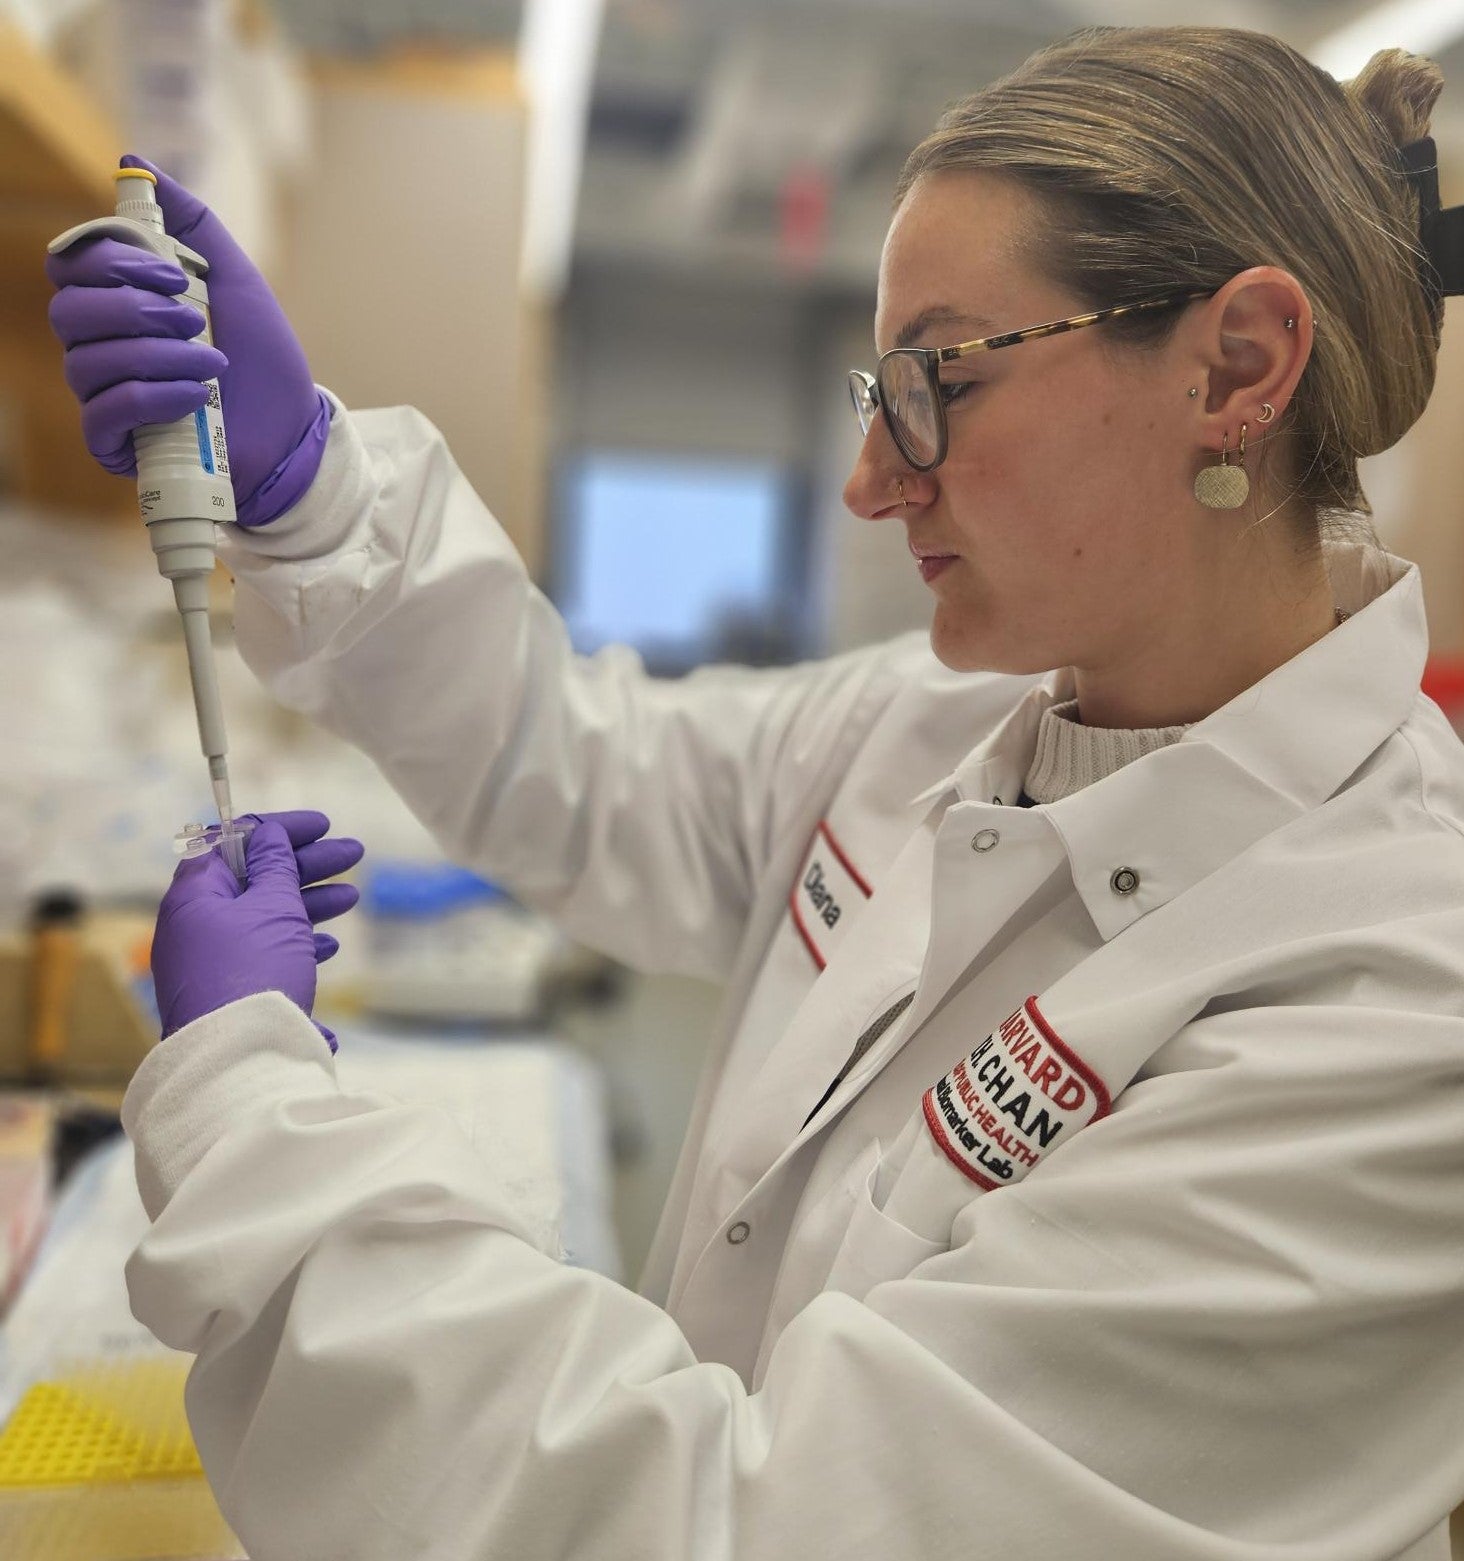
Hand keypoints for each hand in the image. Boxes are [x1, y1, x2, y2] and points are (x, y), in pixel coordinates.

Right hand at [45, 154, 330, 526]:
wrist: (292, 428)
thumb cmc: (261, 357)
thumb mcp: (235, 278)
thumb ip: (190, 223)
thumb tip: (137, 163)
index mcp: (118, 305)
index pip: (72, 268)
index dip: (112, 262)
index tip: (173, 272)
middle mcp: (101, 348)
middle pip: (69, 312)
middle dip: (135, 308)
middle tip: (194, 319)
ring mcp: (106, 397)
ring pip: (89, 361)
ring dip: (158, 356)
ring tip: (213, 362)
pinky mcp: (118, 443)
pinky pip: (106, 412)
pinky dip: (154, 396)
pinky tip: (198, 395)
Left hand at [151, 811, 363, 1047]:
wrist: (235, 1062)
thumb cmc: (252, 975)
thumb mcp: (273, 909)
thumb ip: (274, 867)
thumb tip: (267, 835)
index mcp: (195, 895)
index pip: (233, 841)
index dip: (280, 829)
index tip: (323, 825)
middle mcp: (195, 924)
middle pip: (254, 878)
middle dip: (306, 865)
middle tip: (353, 854)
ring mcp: (209, 960)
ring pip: (263, 916)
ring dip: (308, 902)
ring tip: (351, 898)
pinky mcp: (225, 990)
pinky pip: (262, 952)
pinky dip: (295, 940)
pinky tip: (327, 945)